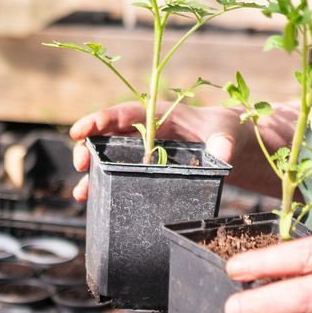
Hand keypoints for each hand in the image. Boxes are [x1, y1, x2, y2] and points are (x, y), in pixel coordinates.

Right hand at [67, 103, 241, 201]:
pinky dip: (103, 184)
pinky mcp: (147, 166)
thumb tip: (223, 154)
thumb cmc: (226, 130)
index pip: (124, 114)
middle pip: (108, 135)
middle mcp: (146, 131)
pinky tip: (91, 199)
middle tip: (79, 163)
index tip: (79, 130)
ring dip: (92, 171)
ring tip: (81, 192)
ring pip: (109, 156)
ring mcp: (144, 150)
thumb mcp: (226, 132)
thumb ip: (223, 140)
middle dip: (89, 147)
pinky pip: (120, 172)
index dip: (100, 120)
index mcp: (159, 115)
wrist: (232, 143)